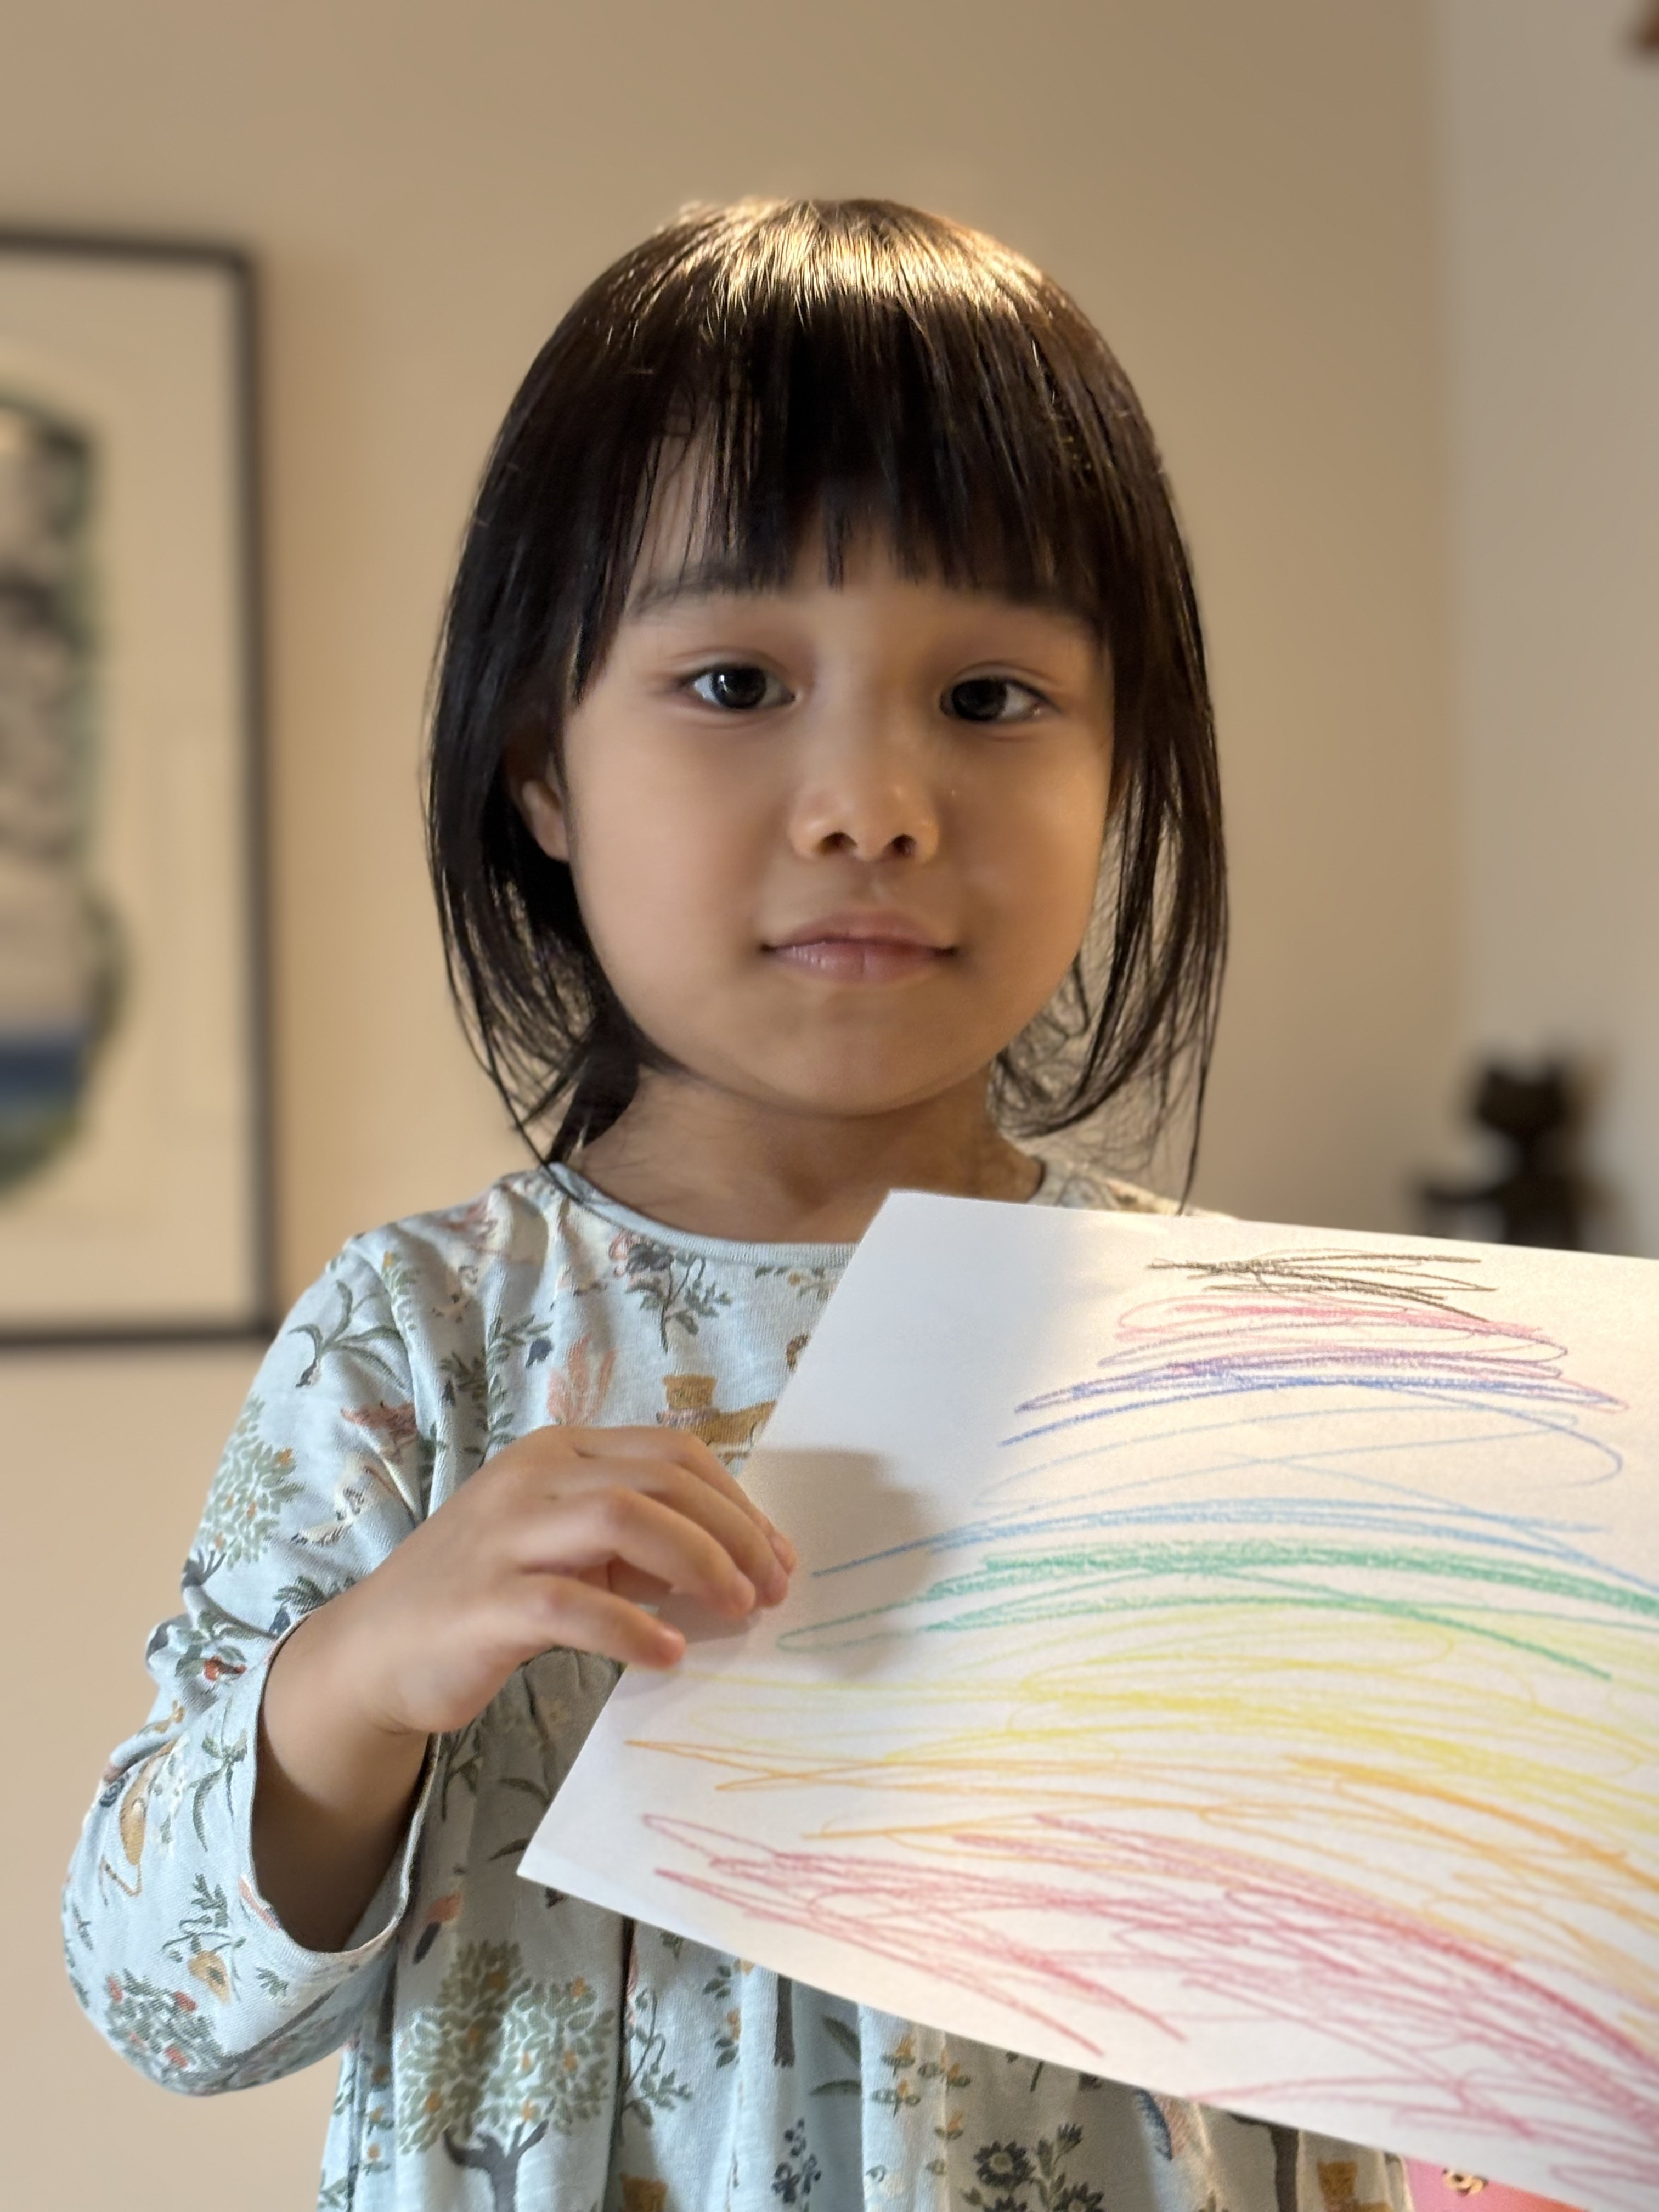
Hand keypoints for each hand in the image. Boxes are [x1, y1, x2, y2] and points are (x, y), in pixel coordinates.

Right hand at [253, 1426, 793, 1946]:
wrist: (375, 1649)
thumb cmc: (486, 1595)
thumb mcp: (567, 1550)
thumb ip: (638, 1545)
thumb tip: (736, 1565)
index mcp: (561, 1453)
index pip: (673, 1454)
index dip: (737, 1503)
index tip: (779, 1556)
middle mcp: (533, 1478)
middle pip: (661, 1480)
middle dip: (733, 1533)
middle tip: (774, 1589)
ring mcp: (505, 1535)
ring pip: (623, 1518)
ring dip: (698, 1563)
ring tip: (738, 1609)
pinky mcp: (483, 1600)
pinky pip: (572, 1604)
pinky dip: (631, 1627)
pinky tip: (669, 1655)